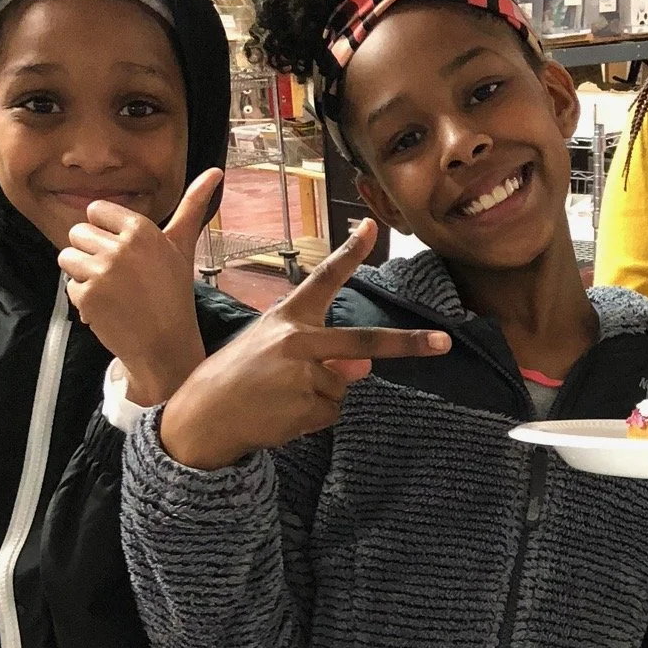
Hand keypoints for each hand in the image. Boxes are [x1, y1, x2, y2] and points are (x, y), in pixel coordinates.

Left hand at [60, 169, 221, 405]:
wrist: (166, 344)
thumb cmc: (174, 294)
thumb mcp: (182, 247)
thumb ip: (193, 206)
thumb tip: (215, 171)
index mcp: (141, 229)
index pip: (96, 211)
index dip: (105, 231)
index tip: (122, 250)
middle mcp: (121, 246)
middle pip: (78, 233)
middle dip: (91, 253)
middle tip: (117, 276)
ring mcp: (102, 271)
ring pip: (67, 257)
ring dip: (82, 274)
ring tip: (110, 290)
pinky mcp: (87, 295)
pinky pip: (70, 286)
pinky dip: (84, 300)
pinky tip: (108, 309)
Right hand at [159, 219, 450, 470]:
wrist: (203, 416)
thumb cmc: (237, 376)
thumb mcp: (274, 351)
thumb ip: (320, 351)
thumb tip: (363, 365)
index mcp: (288, 317)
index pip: (325, 279)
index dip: (351, 253)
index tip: (374, 228)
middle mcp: (298, 341)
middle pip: (364, 341)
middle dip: (409, 344)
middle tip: (444, 343)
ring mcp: (304, 375)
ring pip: (342, 388)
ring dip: (321, 398)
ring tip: (281, 397)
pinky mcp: (306, 407)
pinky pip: (331, 413)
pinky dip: (313, 418)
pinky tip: (282, 415)